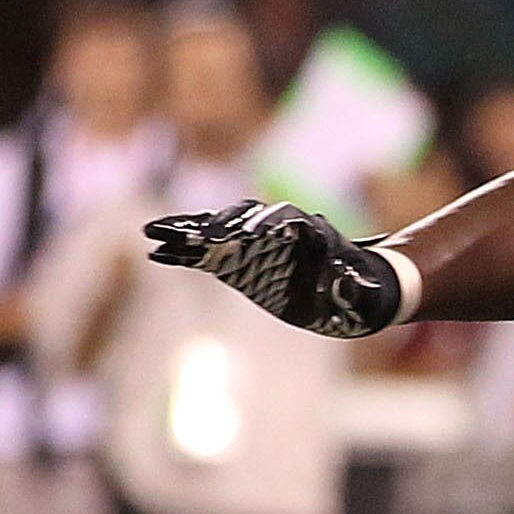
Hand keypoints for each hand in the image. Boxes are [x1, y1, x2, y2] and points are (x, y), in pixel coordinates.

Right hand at [142, 199, 405, 338]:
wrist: (350, 289)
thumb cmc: (359, 292)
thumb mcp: (361, 295)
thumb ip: (355, 290)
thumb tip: (360, 287)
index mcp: (307, 231)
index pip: (281, 219)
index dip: (263, 225)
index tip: (246, 237)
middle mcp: (276, 231)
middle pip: (242, 218)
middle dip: (218, 224)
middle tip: (198, 237)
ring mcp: (254, 243)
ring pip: (217, 229)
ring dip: (186, 230)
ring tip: (152, 232)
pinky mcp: (239, 259)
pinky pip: (207, 251)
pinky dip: (184, 251)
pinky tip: (156, 252)